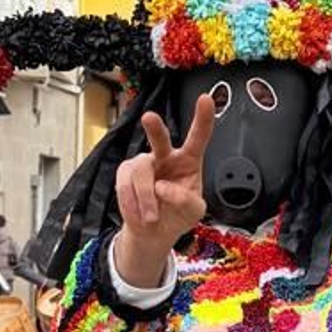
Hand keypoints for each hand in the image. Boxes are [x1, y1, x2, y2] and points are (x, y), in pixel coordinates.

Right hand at [114, 97, 213, 283]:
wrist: (154, 232)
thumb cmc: (177, 215)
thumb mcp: (193, 212)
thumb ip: (186, 200)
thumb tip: (163, 188)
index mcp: (189, 160)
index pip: (198, 137)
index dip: (202, 118)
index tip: (206, 99)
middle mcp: (166, 156)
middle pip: (159, 138)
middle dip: (154, 127)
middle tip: (148, 117)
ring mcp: (144, 163)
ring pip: (141, 171)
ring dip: (146, 199)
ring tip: (151, 217)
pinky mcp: (125, 173)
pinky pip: (125, 185)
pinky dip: (133, 204)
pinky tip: (139, 214)